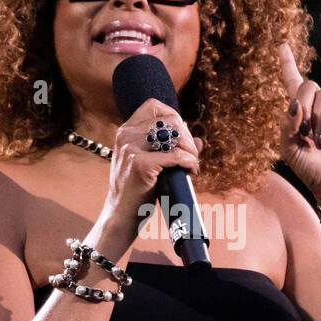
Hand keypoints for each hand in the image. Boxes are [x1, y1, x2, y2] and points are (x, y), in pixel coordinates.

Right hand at [99, 99, 203, 242]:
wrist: (120, 214)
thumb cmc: (137, 189)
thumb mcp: (150, 162)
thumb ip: (171, 148)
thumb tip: (200, 140)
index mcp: (126, 130)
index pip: (155, 107)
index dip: (175, 118)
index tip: (182, 138)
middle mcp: (126, 135)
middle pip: (170, 120)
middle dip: (187, 137)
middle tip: (192, 155)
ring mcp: (131, 149)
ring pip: (174, 136)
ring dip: (190, 149)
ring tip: (192, 163)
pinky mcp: (139, 165)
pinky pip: (175, 156)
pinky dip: (188, 162)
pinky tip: (191, 169)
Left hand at [277, 43, 320, 209]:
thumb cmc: (311, 169)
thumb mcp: (289, 148)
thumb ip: (287, 124)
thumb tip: (295, 104)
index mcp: (301, 113)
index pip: (293, 83)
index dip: (287, 64)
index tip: (281, 45)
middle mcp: (319, 108)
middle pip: (307, 85)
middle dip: (302, 104)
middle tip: (303, 128)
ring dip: (316, 118)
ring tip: (318, 139)